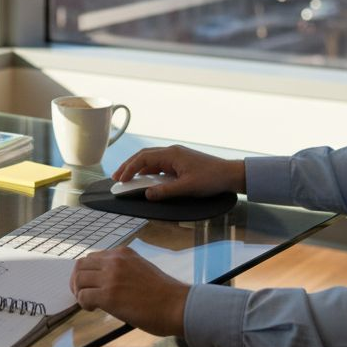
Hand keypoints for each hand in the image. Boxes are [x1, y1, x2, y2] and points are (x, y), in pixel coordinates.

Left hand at [70, 246, 187, 335]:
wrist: (176, 304)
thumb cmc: (164, 292)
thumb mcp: (141, 268)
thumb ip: (124, 269)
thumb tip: (108, 280)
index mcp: (123, 253)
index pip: (94, 257)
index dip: (88, 272)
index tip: (91, 283)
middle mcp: (114, 261)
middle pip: (81, 265)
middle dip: (78, 280)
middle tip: (83, 293)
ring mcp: (110, 277)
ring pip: (79, 279)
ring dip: (79, 292)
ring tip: (88, 302)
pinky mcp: (108, 296)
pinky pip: (83, 296)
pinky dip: (83, 303)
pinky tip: (93, 309)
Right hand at [113, 145, 245, 199]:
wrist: (230, 174)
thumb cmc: (211, 179)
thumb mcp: (187, 188)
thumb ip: (166, 191)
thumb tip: (147, 194)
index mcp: (172, 154)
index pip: (144, 158)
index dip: (130, 168)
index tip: (120, 180)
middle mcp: (172, 152)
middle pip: (144, 156)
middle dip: (129, 166)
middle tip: (116, 178)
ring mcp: (176, 157)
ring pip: (151, 160)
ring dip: (138, 168)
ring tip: (126, 179)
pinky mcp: (180, 162)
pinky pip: (159, 165)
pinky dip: (148, 171)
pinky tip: (144, 180)